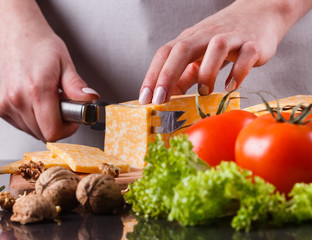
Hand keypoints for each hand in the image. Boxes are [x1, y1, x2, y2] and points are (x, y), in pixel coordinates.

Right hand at [0, 0, 98, 141]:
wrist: (12, 31)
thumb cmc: (37, 43)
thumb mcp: (64, 62)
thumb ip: (76, 86)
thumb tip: (91, 100)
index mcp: (36, 90)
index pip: (53, 132)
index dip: (67, 130)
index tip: (73, 120)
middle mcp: (17, 100)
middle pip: (43, 134)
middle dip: (58, 124)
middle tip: (61, 104)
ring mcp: (5, 105)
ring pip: (32, 131)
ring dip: (44, 121)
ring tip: (47, 99)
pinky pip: (21, 124)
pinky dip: (31, 118)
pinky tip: (34, 100)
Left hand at [139, 0, 311, 103]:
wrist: (261, 13)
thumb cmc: (224, 38)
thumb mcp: (200, 54)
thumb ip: (185, 75)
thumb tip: (169, 96)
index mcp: (190, 39)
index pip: (165, 54)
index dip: (152, 75)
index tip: (144, 99)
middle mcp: (207, 36)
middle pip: (182, 49)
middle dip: (167, 75)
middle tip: (160, 100)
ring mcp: (231, 38)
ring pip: (216, 48)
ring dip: (206, 73)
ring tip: (204, 92)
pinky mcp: (253, 44)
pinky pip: (246, 56)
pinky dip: (238, 72)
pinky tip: (230, 87)